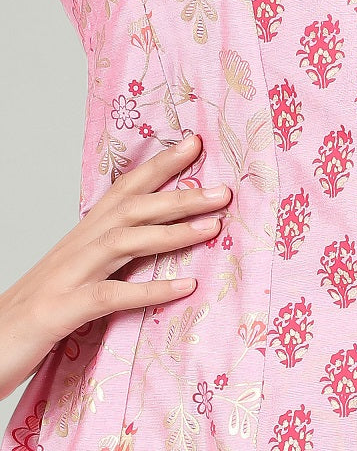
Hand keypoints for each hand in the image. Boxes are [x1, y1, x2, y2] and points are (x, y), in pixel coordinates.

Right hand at [0, 133, 230, 399]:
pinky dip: (150, 288)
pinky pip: (111, 295)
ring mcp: (68, 276)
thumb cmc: (32, 313)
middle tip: (224, 190)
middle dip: (179, 194)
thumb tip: (151, 241)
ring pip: (125, 241)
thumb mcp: (75, 275)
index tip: (194, 144)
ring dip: (173, 232)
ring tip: (214, 227)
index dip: (159, 165)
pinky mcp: (63, 310)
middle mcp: (76, 247)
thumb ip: (110, 257)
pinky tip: (185, 285)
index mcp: (81, 236)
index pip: (124, 190)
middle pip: (132, 208)